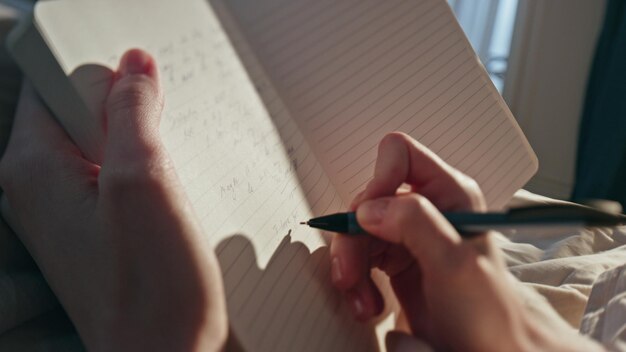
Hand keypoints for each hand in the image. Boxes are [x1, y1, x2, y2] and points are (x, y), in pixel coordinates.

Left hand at [0, 49, 225, 350]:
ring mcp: (68, 211)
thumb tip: (133, 69)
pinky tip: (167, 201)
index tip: (144, 90)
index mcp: (35, 169)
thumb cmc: (153, 291)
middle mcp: (41, 189)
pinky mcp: (96, 229)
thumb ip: (133, 113)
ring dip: (144, 148)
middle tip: (165, 144)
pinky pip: (117, 178)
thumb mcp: (145, 181)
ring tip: (168, 181)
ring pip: (105, 147)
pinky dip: (146, 176)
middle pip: (81, 115)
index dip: (104, 76)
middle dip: (130, 115)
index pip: (56, 85)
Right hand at [330, 132, 599, 350]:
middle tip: (350, 276)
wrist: (485, 348)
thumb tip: (369, 209)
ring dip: (351, 267)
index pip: (400, 155)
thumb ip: (417, 224)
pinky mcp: (394, 256)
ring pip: (357, 230)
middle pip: (367, 200)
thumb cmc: (485, 309)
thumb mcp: (455, 264)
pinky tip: (368, 304)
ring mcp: (408, 231)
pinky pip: (358, 256)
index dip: (377, 181)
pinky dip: (356, 281)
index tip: (367, 219)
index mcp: (449, 192)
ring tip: (362, 302)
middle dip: (354, 239)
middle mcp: (426, 206)